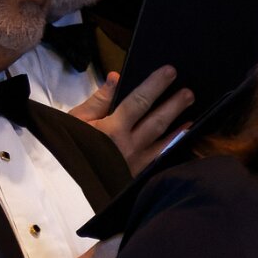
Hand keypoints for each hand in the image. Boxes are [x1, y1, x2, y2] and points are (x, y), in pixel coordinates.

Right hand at [72, 65, 193, 173]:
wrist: (66, 186)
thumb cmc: (68, 147)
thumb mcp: (76, 120)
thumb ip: (99, 99)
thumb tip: (117, 78)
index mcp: (112, 129)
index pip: (139, 101)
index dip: (155, 85)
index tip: (170, 71)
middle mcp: (128, 146)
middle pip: (157, 122)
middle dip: (174, 105)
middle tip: (189, 93)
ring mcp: (135, 163)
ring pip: (163, 143)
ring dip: (178, 129)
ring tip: (192, 116)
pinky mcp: (136, 176)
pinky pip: (159, 160)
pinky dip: (171, 149)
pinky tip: (180, 141)